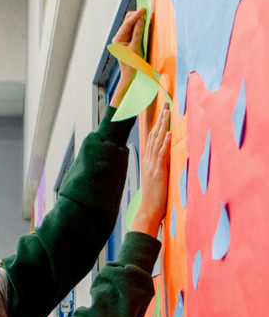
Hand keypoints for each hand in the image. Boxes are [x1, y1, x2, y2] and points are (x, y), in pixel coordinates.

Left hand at [110, 7, 145, 107]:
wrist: (131, 75)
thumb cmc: (132, 64)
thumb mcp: (136, 47)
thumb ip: (138, 32)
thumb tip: (141, 19)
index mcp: (118, 39)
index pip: (127, 23)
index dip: (136, 15)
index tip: (144, 9)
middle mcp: (120, 36)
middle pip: (128, 20)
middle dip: (137, 16)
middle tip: (148, 14)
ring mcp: (125, 37)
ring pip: (133, 23)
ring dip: (140, 20)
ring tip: (149, 18)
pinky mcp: (130, 39)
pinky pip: (136, 29)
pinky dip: (141, 26)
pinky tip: (147, 25)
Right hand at [131, 104, 170, 237]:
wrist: (149, 211)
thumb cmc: (156, 198)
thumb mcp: (158, 179)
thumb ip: (161, 167)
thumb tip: (167, 159)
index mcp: (149, 162)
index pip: (151, 139)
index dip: (154, 124)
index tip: (157, 112)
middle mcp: (149, 161)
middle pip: (153, 136)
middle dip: (159, 119)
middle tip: (164, 104)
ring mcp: (152, 166)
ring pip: (157, 141)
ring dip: (162, 125)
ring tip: (166, 111)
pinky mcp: (158, 172)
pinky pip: (161, 155)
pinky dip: (164, 143)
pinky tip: (167, 133)